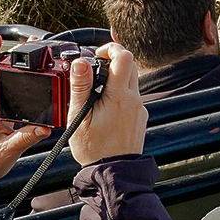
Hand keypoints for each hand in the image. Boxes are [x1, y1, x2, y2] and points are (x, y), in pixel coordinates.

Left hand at [0, 34, 50, 183]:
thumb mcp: (7, 152)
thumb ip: (26, 138)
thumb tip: (44, 127)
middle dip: (6, 55)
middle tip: (24, 43)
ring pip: (0, 81)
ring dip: (10, 66)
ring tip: (25, 54)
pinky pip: (4, 91)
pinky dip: (13, 80)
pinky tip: (25, 78)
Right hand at [68, 43, 146, 165]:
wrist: (114, 170)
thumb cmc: (95, 148)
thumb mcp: (79, 117)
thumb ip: (80, 88)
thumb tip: (80, 63)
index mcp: (119, 96)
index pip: (124, 58)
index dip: (111, 49)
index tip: (98, 54)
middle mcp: (134, 99)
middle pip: (130, 65)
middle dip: (113, 61)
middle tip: (94, 70)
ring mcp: (139, 107)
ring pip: (131, 81)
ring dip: (115, 79)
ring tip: (96, 92)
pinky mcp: (140, 115)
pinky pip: (132, 96)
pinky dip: (119, 94)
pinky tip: (104, 106)